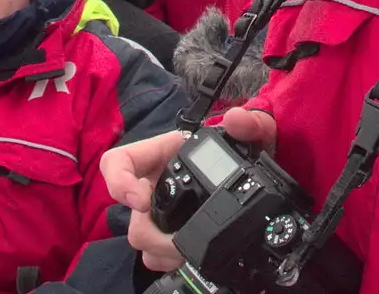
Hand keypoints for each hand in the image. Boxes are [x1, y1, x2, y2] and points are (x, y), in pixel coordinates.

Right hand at [101, 111, 276, 272]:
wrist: (259, 169)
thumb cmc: (249, 146)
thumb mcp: (255, 131)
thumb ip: (250, 123)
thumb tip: (235, 118)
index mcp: (165, 152)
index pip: (119, 162)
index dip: (119, 182)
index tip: (142, 202)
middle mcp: (156, 181)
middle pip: (131, 214)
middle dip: (151, 234)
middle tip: (176, 242)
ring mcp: (161, 209)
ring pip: (141, 237)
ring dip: (160, 250)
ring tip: (187, 251)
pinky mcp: (171, 231)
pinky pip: (155, 253)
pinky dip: (168, 260)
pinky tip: (187, 256)